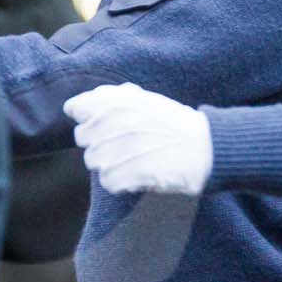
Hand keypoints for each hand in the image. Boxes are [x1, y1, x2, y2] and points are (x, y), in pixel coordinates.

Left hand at [64, 83, 211, 195]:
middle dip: (99, 142)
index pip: (75, 108)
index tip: (102, 124)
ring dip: (110, 163)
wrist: (206, 148)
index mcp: (115, 100)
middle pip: (82, 138)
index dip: (87, 117)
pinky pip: (107, 182)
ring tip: (134, 160)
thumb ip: (113, 99)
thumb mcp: (145, 99)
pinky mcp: (126, 174)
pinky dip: (121, 182)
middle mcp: (112, 122)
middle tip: (124, 145)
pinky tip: (138, 174)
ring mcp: (117, 149)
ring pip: (93, 161)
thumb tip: (80, 106)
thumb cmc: (176, 124)